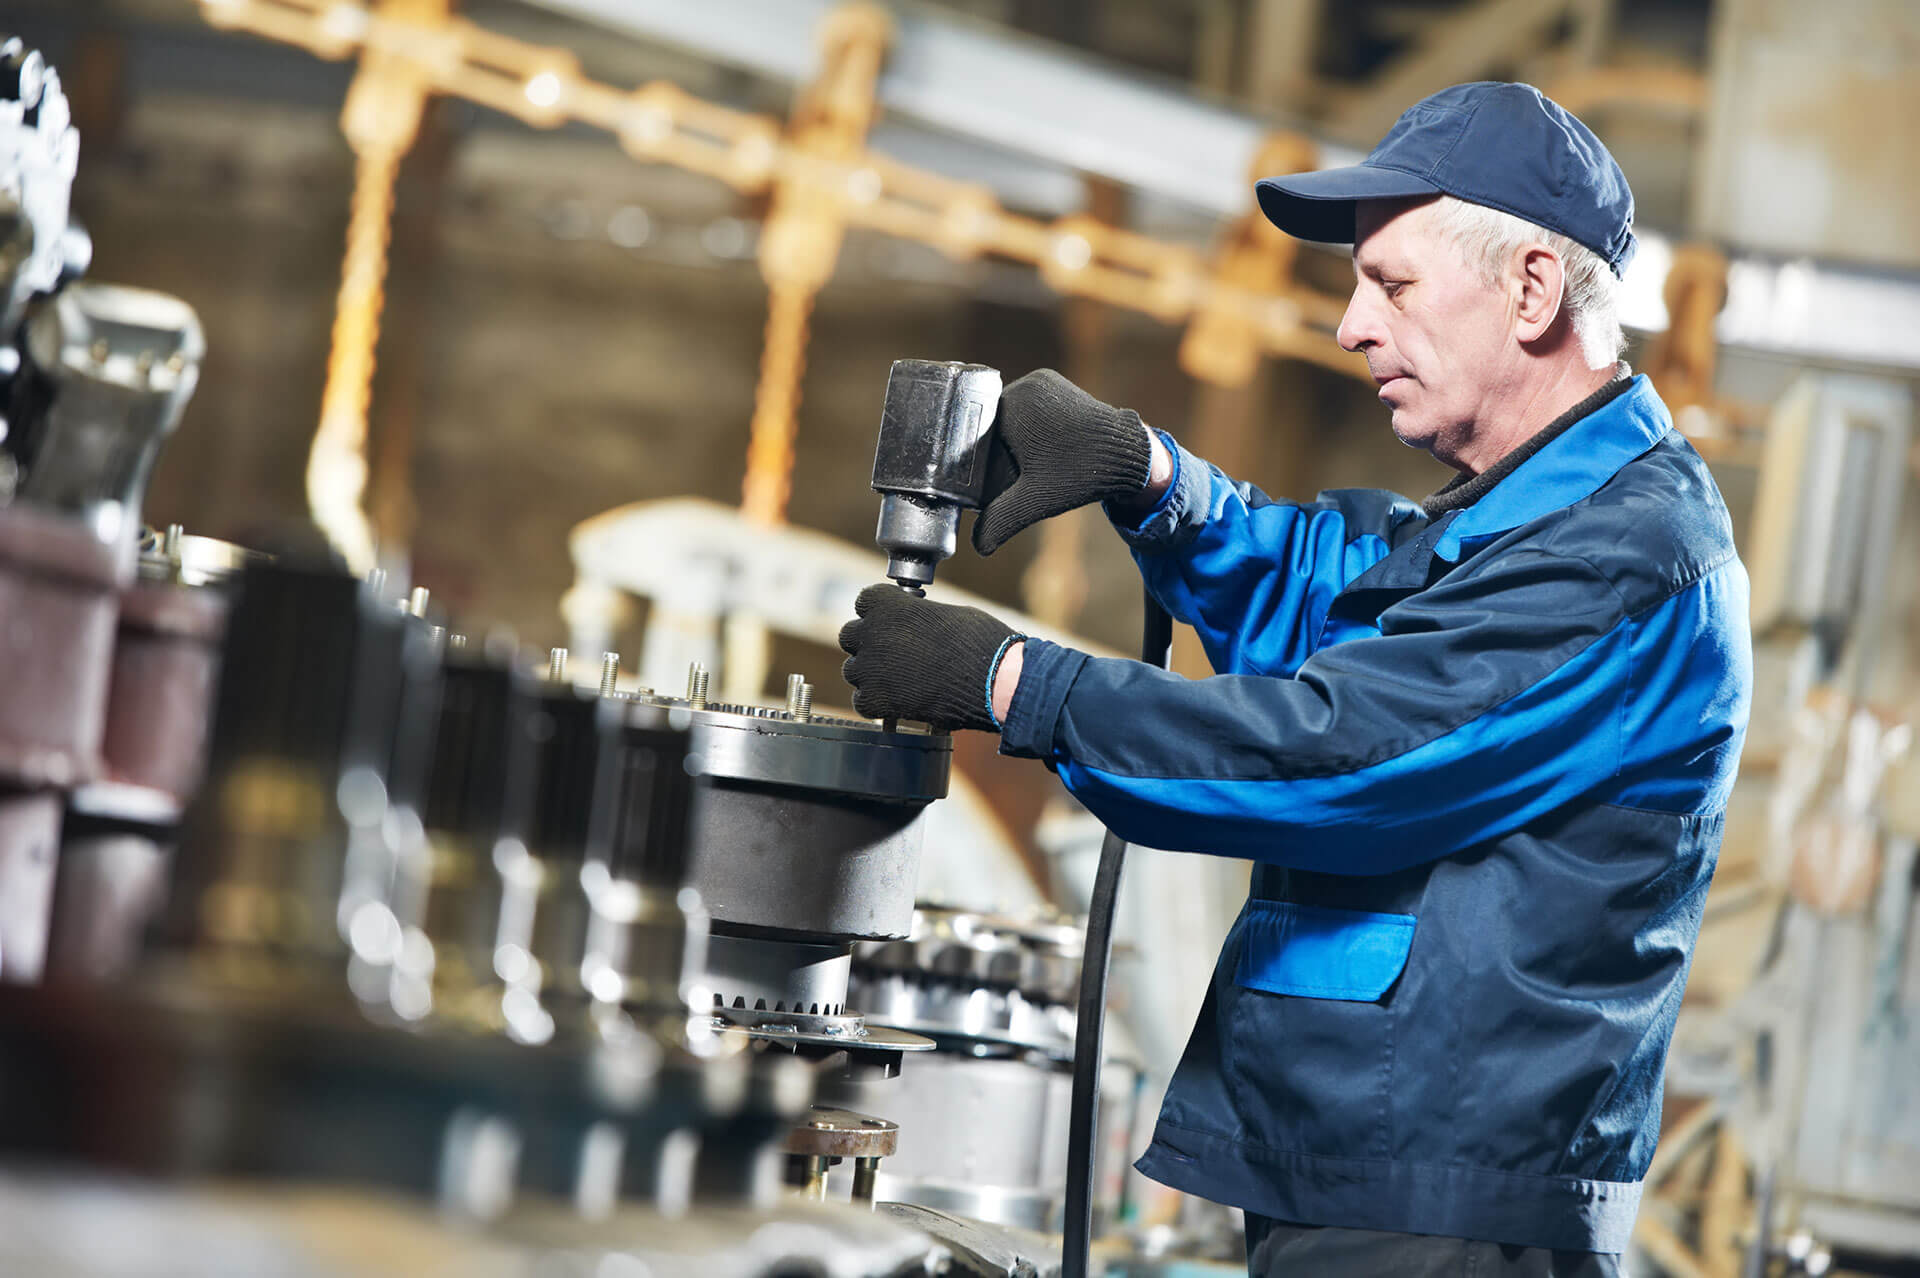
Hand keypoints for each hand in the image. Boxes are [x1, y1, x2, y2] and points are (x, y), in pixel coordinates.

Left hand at [838, 584, 1022, 731]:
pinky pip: (861, 701)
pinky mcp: (876, 700)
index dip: (879, 613)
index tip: (892, 622)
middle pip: (850, 636)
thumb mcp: (945, 612)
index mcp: (887, 604)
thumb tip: (911, 624)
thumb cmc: (979, 642)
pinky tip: (897, 701)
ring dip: (871, 674)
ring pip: (853, 670)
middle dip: (868, 644)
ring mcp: (870, 668)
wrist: (993, 680)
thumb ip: (916, 615)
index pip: (864, 602)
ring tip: (900, 680)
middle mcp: (872, 633)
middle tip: (894, 654)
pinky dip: (876, 703)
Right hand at [973, 369, 1153, 554]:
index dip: (982, 462)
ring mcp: (1043, 381)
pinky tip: (1043, 451)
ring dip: (1015, 441)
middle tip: (1016, 477)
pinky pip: (1029, 408)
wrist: (1128, 455)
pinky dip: (1030, 429)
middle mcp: (1026, 384)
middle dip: (1000, 453)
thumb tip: (978, 546)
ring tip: (1032, 464)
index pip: (978, 435)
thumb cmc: (1081, 473)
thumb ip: (1000, 520)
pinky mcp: (1057, 385)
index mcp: (1011, 402)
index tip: (996, 481)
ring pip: (1012, 417)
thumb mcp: (1034, 500)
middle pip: (995, 425)